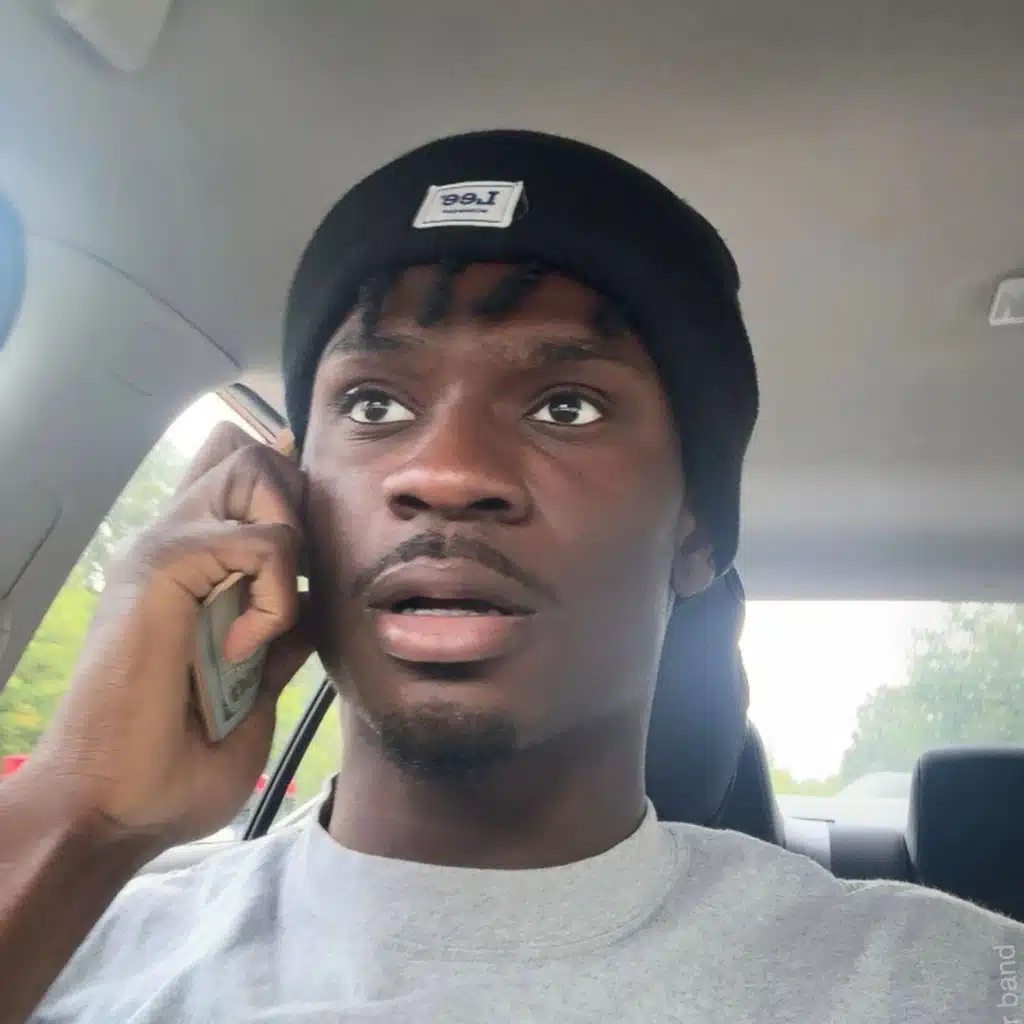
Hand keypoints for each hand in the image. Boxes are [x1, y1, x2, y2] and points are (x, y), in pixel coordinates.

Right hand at [29, 422, 314, 848]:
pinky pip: (263, 541)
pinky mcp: (163, 566)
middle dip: (300, 510)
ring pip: (260, 468)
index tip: (304, 565)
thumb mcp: (252, 688)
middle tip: (290, 590)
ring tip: (268, 615)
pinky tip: (246, 647)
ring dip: (292, 541)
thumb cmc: (173, 761)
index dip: (285, 494)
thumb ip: (280, 635)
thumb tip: (317, 602)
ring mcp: (164, 546)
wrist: (111, 810)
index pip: (235, 471)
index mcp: (191, 563)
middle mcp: (174, 540)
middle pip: (258, 454)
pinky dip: (278, 596)